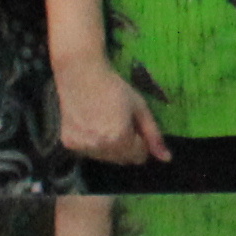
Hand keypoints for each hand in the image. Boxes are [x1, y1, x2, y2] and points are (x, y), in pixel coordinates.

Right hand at [52, 51, 170, 169]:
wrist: (81, 76)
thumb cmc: (115, 89)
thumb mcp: (140, 108)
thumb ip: (153, 135)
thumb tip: (166, 159)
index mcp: (120, 139)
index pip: (139, 157)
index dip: (141, 142)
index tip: (136, 126)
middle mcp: (100, 148)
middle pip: (122, 160)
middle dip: (127, 146)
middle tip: (121, 122)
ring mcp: (82, 147)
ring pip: (106, 158)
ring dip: (110, 147)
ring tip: (106, 122)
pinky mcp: (69, 144)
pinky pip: (89, 152)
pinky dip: (93, 143)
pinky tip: (92, 124)